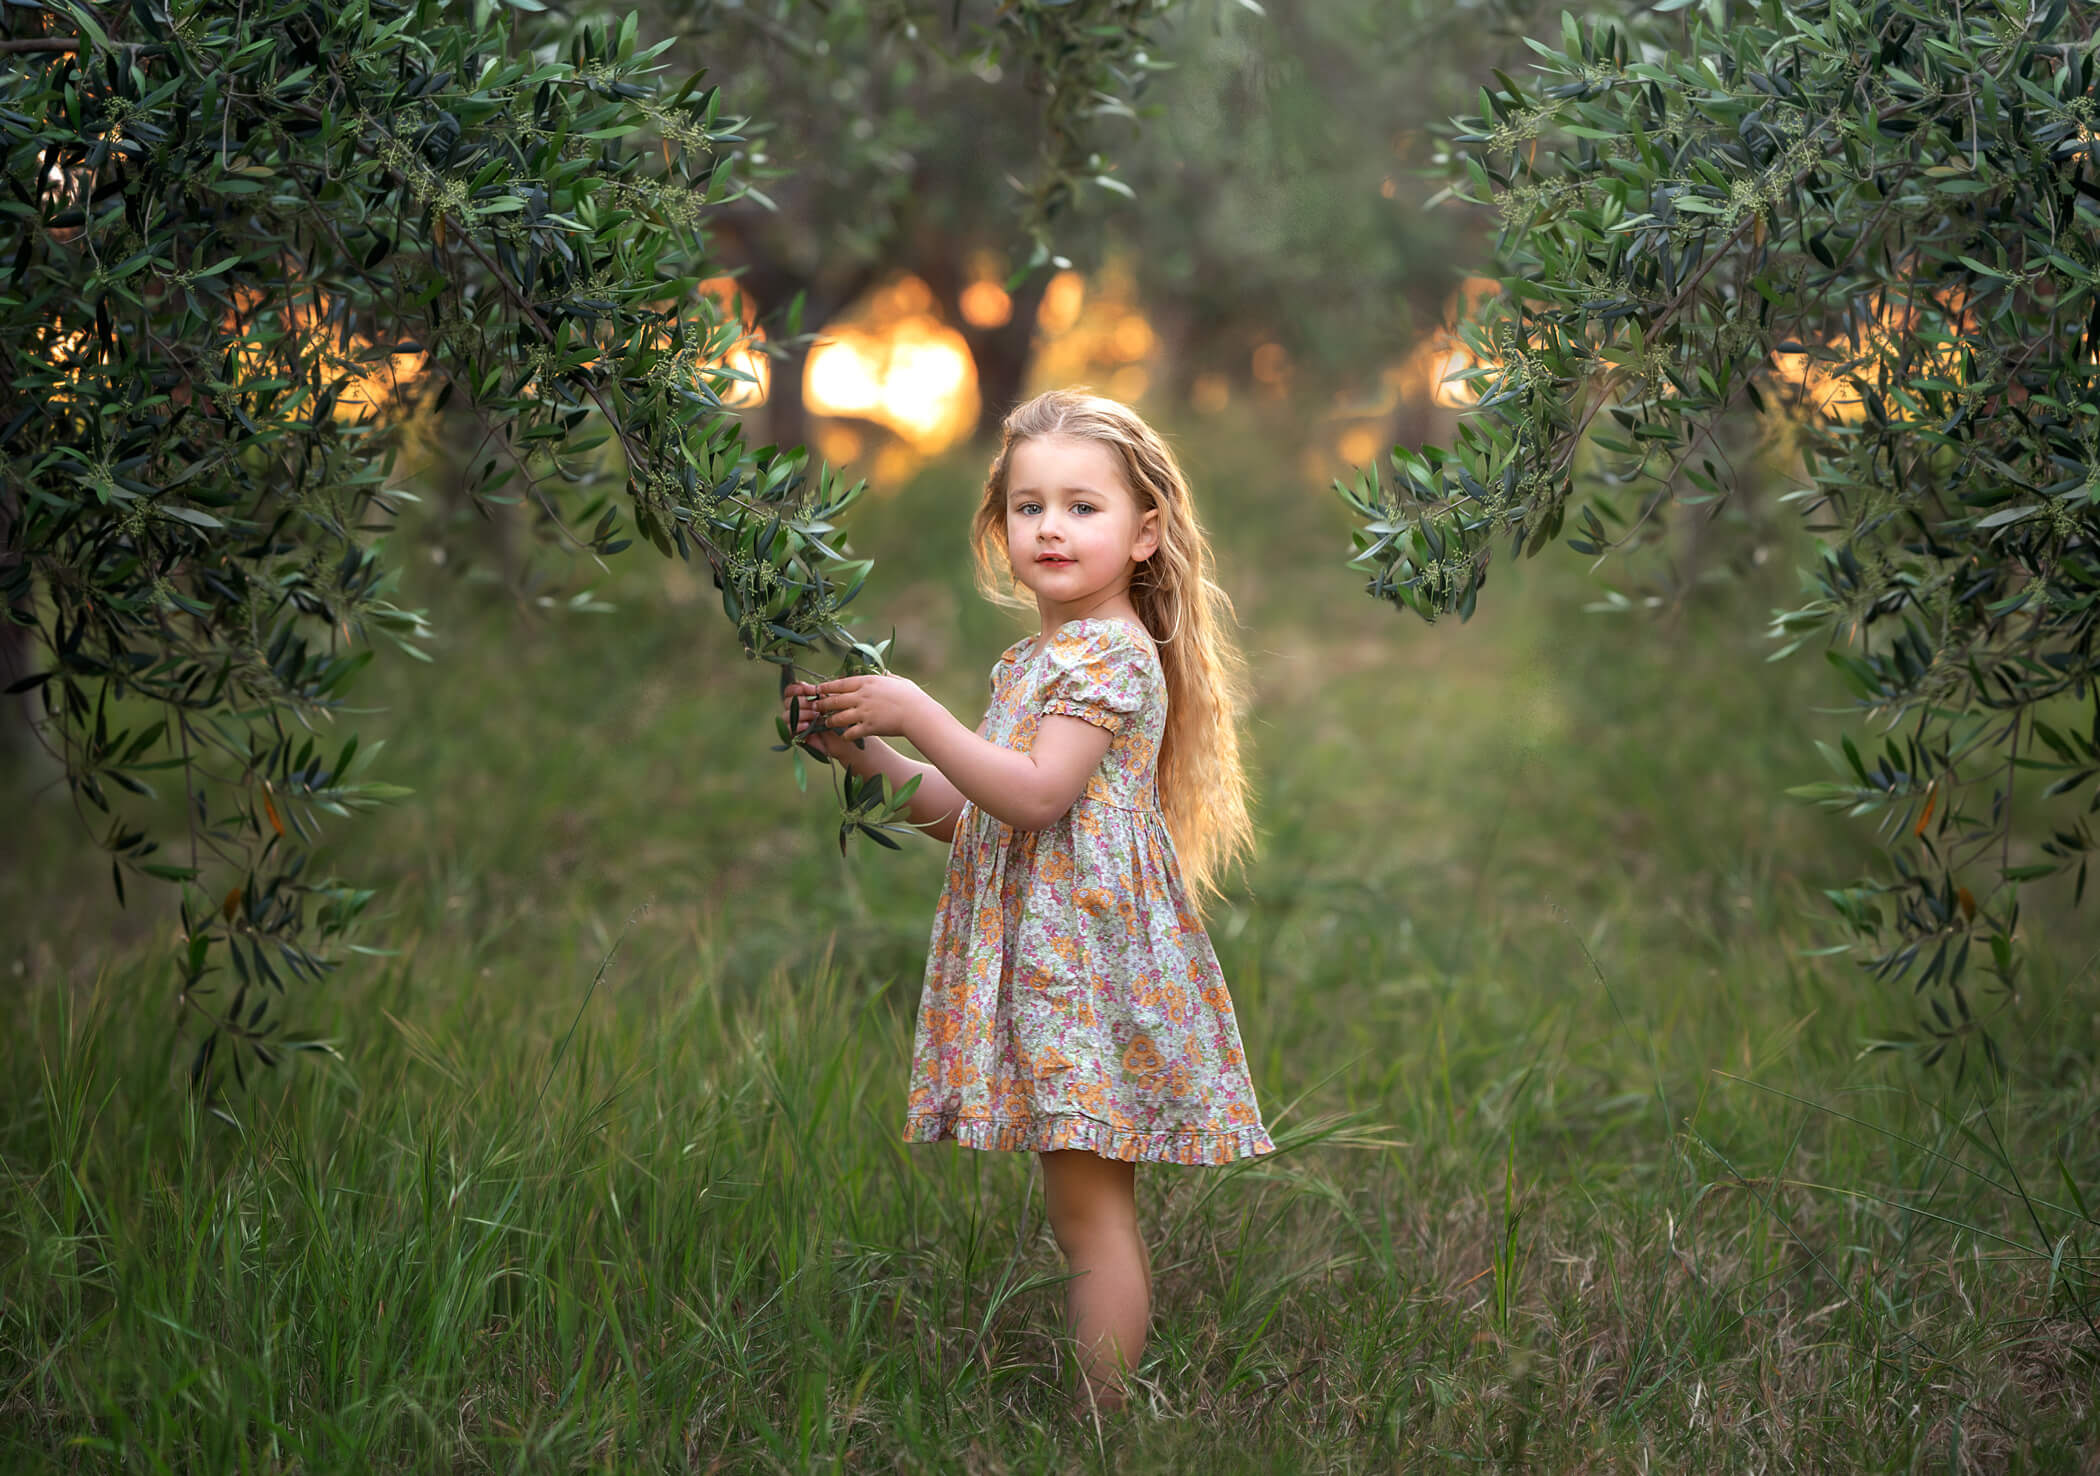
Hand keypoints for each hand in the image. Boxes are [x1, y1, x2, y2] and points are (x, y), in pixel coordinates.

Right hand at [781, 680, 855, 761]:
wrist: (842, 739)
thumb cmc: (838, 719)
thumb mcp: (833, 704)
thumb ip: (824, 695)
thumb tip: (818, 689)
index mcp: (802, 700)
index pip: (790, 690)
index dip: (798, 688)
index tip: (813, 690)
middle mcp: (795, 710)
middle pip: (787, 701)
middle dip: (802, 701)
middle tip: (816, 706)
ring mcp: (794, 723)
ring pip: (786, 715)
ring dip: (802, 713)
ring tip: (816, 716)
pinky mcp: (795, 736)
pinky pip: (789, 729)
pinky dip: (797, 725)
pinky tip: (807, 725)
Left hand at [787, 673, 932, 744]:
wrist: (918, 714)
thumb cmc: (912, 697)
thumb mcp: (899, 680)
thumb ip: (887, 675)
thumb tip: (884, 671)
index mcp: (868, 682)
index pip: (841, 683)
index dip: (827, 687)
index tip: (818, 689)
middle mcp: (862, 696)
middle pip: (835, 700)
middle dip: (822, 704)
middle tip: (815, 707)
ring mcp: (864, 712)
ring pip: (838, 717)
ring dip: (830, 721)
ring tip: (826, 723)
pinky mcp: (868, 727)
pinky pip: (850, 732)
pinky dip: (845, 735)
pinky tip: (843, 736)